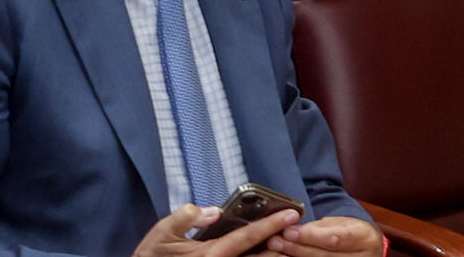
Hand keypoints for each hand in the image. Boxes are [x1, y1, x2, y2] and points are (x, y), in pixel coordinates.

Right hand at [132, 203, 300, 256]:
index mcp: (211, 254)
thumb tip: (214, 211)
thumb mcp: (163, 232)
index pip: (248, 237)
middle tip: (300, 230)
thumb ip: (186, 217)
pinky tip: (272, 252)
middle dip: (283, 244)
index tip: (292, 214)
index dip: (272, 224)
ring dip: (275, 255)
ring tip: (291, 242)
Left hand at [267, 216, 383, 256]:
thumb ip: (320, 227)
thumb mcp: (342, 223)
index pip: (334, 238)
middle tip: (276, 241)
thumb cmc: (354, 233)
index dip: (310, 236)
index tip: (289, 230)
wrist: (370, 249)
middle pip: (324, 256)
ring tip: (277, 250)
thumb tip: (295, 229)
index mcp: (364, 237)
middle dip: (297, 248)